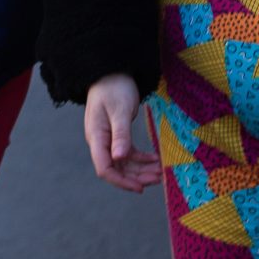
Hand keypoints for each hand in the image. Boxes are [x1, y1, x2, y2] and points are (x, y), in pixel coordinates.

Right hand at [83, 74, 161, 192]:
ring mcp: (108, 139)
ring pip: (124, 163)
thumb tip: (119, 158)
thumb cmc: (114, 88)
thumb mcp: (120, 111)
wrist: (111, 71)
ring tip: (161, 171)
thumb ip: (120, 135)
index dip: (121, 181)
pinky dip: (142, 159)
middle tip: (159, 178)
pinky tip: (155, 159)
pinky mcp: (117, 135)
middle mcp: (100, 142)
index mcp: (97, 137)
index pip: (105, 168)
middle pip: (117, 169)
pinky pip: (128, 154)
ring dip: (142, 169)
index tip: (140, 187)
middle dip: (137, 177)